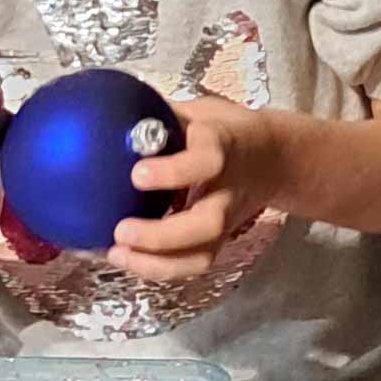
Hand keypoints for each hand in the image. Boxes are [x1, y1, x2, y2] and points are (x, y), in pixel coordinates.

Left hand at [107, 96, 289, 288]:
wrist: (272, 157)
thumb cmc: (224, 128)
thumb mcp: (197, 111)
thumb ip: (159, 115)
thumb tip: (109, 114)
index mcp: (224, 147)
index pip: (208, 161)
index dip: (174, 172)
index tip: (137, 174)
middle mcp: (228, 190)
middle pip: (208, 224)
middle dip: (162, 236)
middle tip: (121, 231)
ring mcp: (226, 221)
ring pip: (202, 255)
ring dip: (157, 263)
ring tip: (117, 254)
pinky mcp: (218, 241)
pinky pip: (192, 264)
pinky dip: (157, 268)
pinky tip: (126, 258)